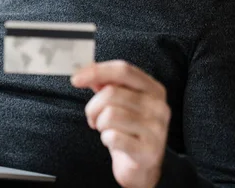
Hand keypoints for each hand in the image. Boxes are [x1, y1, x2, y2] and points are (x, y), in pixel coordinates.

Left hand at [71, 60, 170, 187]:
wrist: (143, 164)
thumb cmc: (128, 129)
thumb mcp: (120, 102)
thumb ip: (106, 84)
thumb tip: (85, 70)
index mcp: (153, 89)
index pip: (123, 69)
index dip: (97, 71)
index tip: (75, 79)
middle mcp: (159, 106)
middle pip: (111, 93)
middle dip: (93, 107)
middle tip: (93, 118)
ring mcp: (157, 129)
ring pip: (109, 115)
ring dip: (100, 124)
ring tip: (105, 129)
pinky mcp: (149, 150)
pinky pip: (113, 137)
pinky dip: (106, 139)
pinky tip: (113, 142)